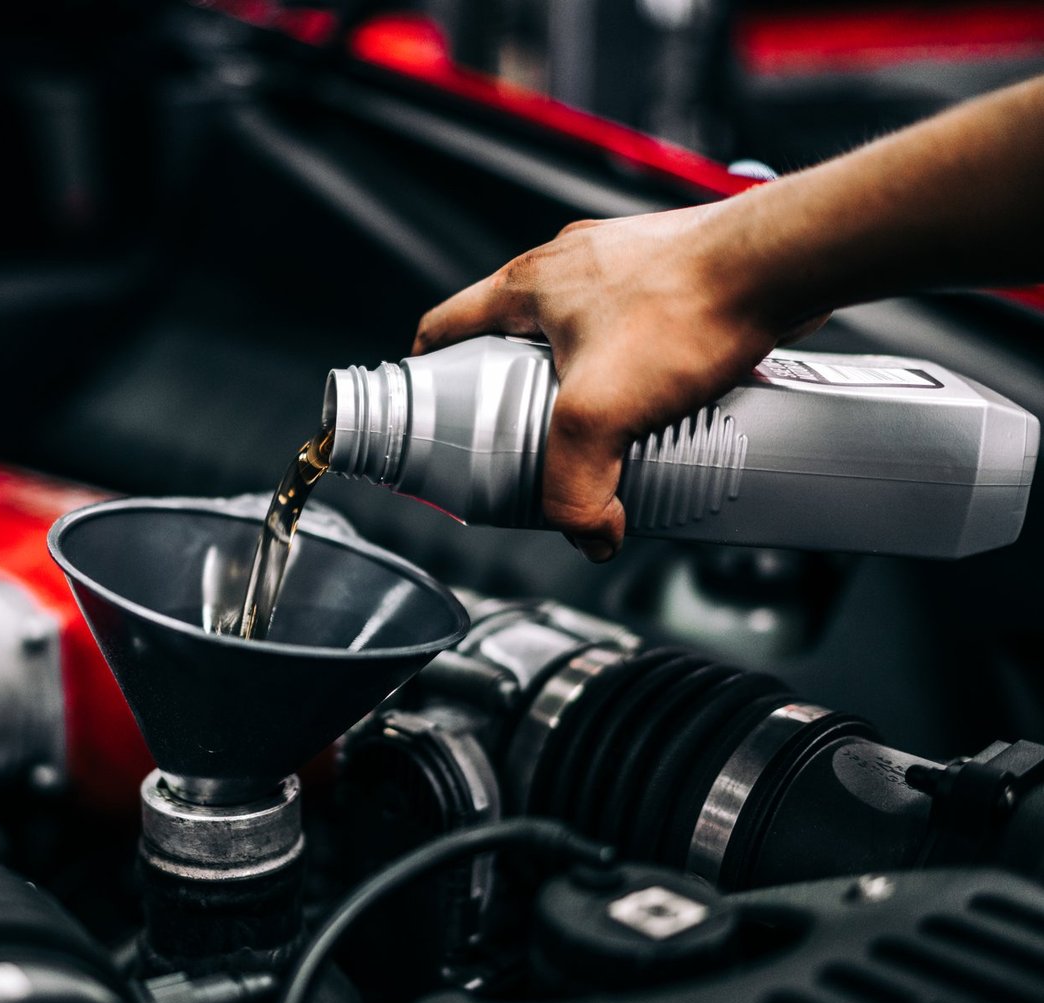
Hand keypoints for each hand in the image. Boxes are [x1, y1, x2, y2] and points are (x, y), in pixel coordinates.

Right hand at [412, 203, 825, 560]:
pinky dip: (642, 366)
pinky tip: (668, 399)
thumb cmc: (689, 303)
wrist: (782, 261)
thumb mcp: (600, 412)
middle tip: (530, 438)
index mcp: (527, 283)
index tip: (431, 408)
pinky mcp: (677, 275)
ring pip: (582, 331)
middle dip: (515, 389)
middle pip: (514, 334)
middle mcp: (571, 265)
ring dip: (586, 378)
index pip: (446, 326)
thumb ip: (576, 485)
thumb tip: (585, 531)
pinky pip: (640, 328)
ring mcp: (625, 264)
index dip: (429, 372)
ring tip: (609, 426)